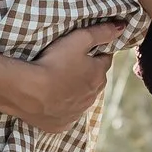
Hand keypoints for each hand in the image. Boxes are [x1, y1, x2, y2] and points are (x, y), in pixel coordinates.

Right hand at [12, 22, 127, 133]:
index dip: (95, 53)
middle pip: (95, 80)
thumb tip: (121, 27)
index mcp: (99, 75)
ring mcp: (77, 113)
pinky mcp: (62, 124)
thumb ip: (101, 32)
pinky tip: (52, 100)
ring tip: (58, 81)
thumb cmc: (55, 63)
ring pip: (82, 98)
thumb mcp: (79, 39)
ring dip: (75, 91)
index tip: (84, 49)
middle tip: (69, 63)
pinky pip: (66, 114)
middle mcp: (93, 96)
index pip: (105, 60)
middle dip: (87, 73)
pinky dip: (62, 107)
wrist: (29, 92)